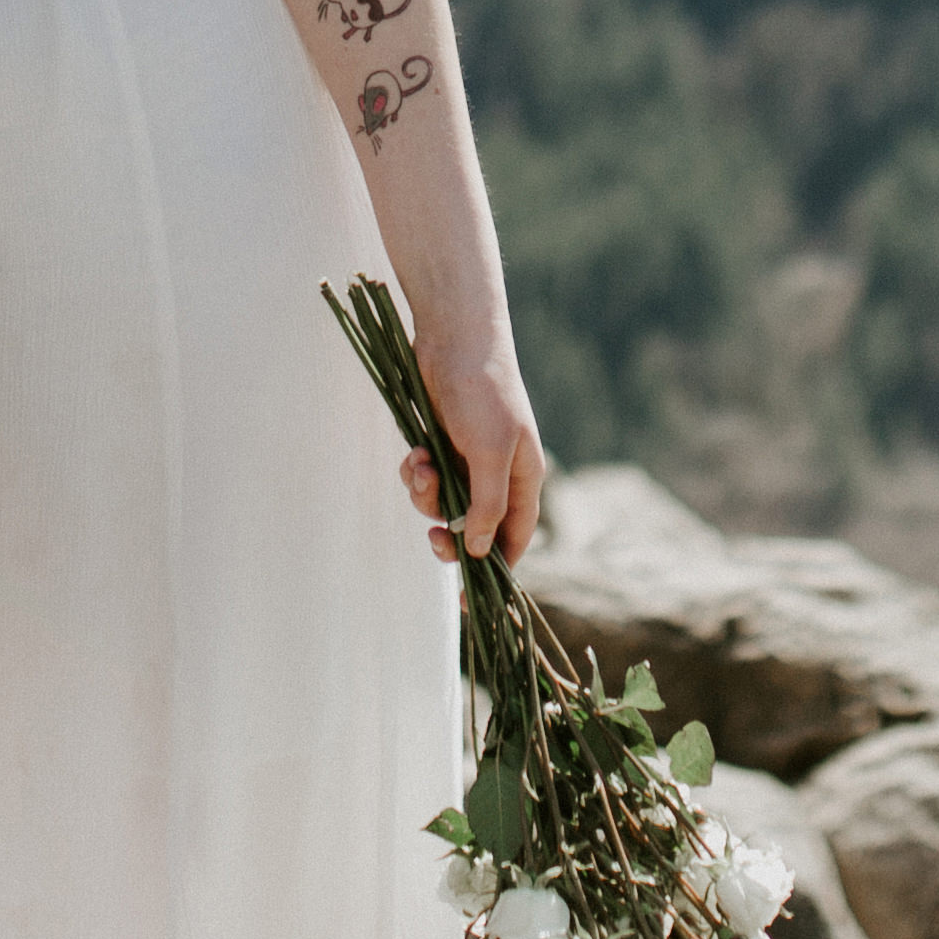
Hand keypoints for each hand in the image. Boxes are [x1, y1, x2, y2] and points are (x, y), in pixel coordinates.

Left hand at [391, 332, 547, 568]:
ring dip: (426, 495)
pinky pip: (424, 479)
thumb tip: (482, 553)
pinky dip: (415, 473)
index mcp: (524, 479)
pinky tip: (414, 452)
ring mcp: (466, 459)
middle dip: (449, 534)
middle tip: (433, 536)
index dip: (495, 570)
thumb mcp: (491, 452)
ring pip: (442, 504)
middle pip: (473, 529)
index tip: (469, 601)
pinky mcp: (439, 445)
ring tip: (421, 465)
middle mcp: (497, 473)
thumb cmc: (483, 392)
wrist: (453, 337)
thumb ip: (488, 505)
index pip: (514, 539)